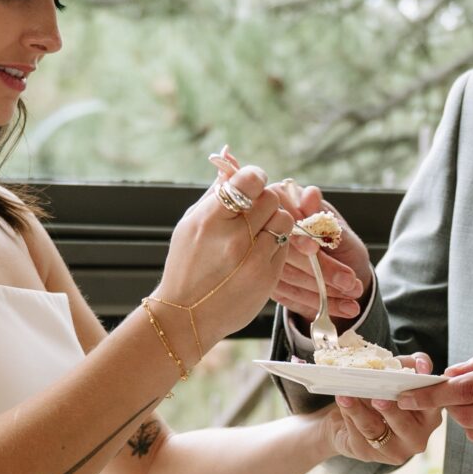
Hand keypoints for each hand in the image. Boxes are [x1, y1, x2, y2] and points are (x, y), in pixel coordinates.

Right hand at [153, 162, 293, 359]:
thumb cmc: (186, 264)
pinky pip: (286, 245)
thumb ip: (214, 192)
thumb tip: (230, 158)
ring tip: (258, 232)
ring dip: (275, 221)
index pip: (249, 180)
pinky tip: (259, 251)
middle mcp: (234, 238)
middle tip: (255, 211)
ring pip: (285, 220)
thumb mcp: (191, 224)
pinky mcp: (268, 277)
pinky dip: (276, 244)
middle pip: (271, 198)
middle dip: (265, 200)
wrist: (186, 316)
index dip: (254, 177)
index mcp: (210, 219)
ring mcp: (254, 259)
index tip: (251, 184)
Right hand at [268, 178, 370, 323]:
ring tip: (354, 296)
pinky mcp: (268, 283)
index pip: (283, 221)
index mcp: (284, 206)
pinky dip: (319, 304)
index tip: (314, 248)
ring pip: (289, 277)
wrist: (345, 274)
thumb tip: (311, 194)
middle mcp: (268, 231)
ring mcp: (264, 259)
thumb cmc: (343, 247)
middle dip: (322, 270)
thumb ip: (325, 218)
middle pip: (285, 252)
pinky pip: (290, 296)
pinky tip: (343, 308)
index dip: (298, 236)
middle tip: (351, 282)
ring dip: (324, 291)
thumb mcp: (340, 231)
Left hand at [325, 358, 443, 464]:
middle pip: (404, 425)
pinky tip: (343, 401)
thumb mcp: (398, 374)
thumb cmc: (382, 392)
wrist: (350, 413)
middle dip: (390, 410)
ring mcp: (394, 450)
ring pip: (374, 428)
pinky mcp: (368, 454)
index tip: (419, 375)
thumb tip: (421, 364)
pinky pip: (357, 433)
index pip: (433, 406)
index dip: (427, 392)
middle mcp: (417, 438)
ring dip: (359, 410)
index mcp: (430, 416)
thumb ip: (411, 366)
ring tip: (347, 395)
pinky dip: (349, 414)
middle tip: (379, 398)